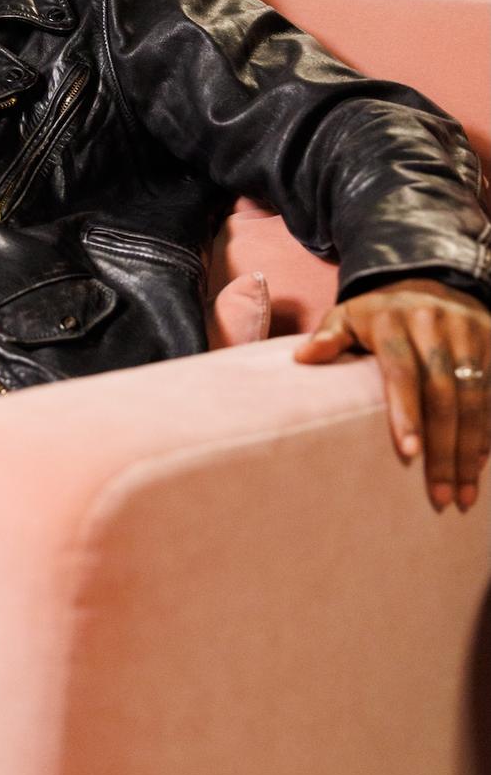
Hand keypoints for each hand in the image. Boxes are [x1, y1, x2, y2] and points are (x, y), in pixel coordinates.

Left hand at [294, 278, 490, 512]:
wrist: (428, 279)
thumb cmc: (378, 314)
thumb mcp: (347, 316)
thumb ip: (329, 336)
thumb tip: (302, 358)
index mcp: (392, 320)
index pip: (402, 370)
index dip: (406, 412)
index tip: (408, 453)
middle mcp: (435, 324)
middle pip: (445, 393)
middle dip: (445, 447)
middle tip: (441, 496)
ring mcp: (469, 331)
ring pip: (476, 397)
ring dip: (472, 449)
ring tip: (464, 495)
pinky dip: (490, 431)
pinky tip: (481, 465)